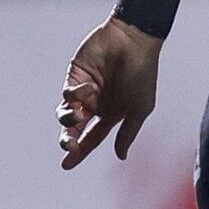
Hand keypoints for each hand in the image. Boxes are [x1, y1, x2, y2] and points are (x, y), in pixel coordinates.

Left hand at [57, 17, 162, 168]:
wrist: (132, 42)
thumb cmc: (142, 75)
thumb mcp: (139, 109)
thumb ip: (127, 133)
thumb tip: (120, 156)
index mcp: (113, 114)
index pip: (93, 137)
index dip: (80, 151)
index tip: (66, 166)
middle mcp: (97, 104)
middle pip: (76, 129)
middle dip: (69, 140)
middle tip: (69, 146)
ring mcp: (84, 91)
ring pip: (66, 113)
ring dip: (68, 119)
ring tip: (77, 116)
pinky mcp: (74, 76)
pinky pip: (67, 93)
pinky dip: (74, 95)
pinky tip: (88, 87)